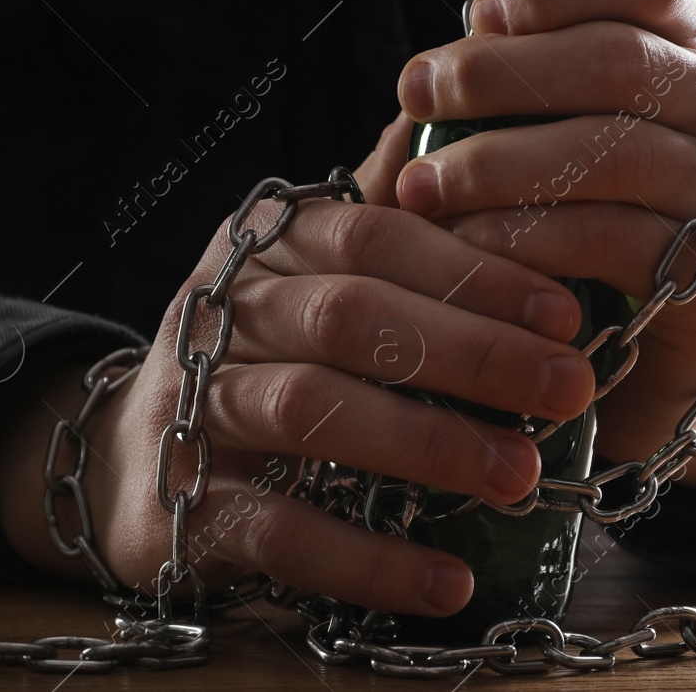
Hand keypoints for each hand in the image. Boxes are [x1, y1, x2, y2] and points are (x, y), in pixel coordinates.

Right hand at [0, 125, 596, 617]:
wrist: (126, 460)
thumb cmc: (262, 352)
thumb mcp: (311, 270)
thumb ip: (384, 210)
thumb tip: (453, 116)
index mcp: (270, 243)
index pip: (376, 236)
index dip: (474, 272)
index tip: (567, 313)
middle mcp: (225, 310)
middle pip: (351, 316)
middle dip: (472, 352)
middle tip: (569, 391)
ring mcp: (194, 405)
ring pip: (311, 409)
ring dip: (427, 444)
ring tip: (520, 480)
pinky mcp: (180, 506)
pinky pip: (276, 529)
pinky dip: (365, 559)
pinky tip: (447, 580)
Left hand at [393, 0, 695, 487]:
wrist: (641, 343)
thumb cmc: (583, 202)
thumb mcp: (559, 102)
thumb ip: (547, 6)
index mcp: (694, 45)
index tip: (483, 9)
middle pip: (617, 60)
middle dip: (498, 75)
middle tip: (416, 91)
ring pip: (609, 151)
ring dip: (495, 164)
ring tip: (420, 184)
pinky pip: (613, 238)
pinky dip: (526, 237)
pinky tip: (467, 243)